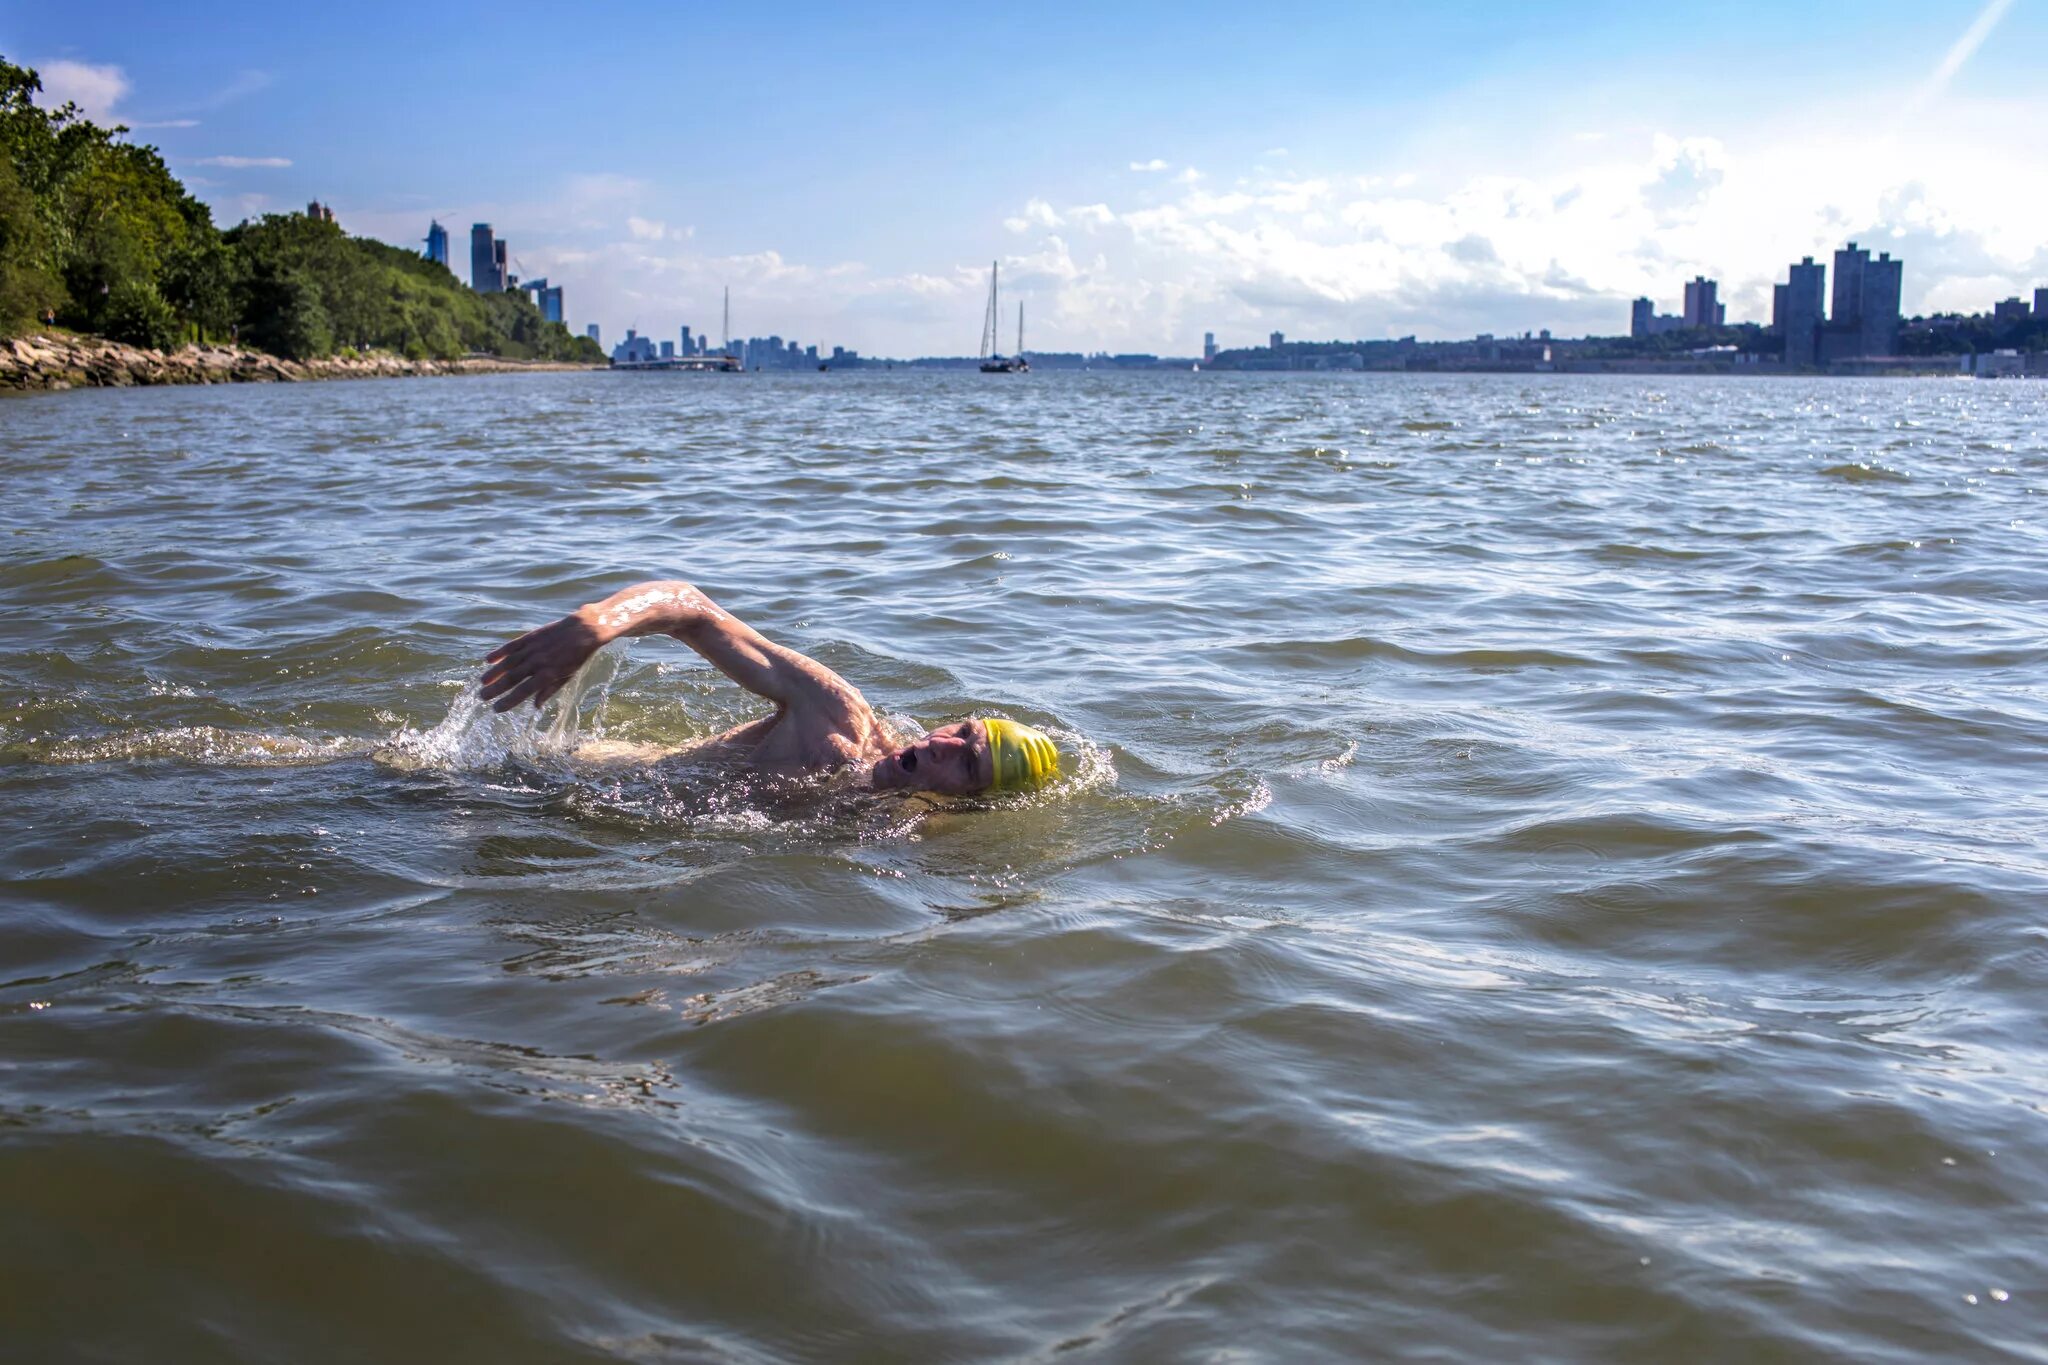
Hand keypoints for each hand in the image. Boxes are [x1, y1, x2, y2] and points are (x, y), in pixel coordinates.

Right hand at [479, 610, 606, 711]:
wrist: (584, 629)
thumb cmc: (577, 657)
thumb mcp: (568, 676)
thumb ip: (550, 690)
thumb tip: (535, 706)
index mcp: (548, 675)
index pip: (523, 692)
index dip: (508, 701)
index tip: (496, 709)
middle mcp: (537, 662)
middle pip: (512, 678)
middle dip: (495, 689)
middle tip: (482, 697)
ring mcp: (532, 648)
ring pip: (508, 662)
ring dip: (494, 673)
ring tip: (482, 682)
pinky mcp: (530, 637)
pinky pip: (512, 646)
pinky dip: (499, 652)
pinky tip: (488, 660)